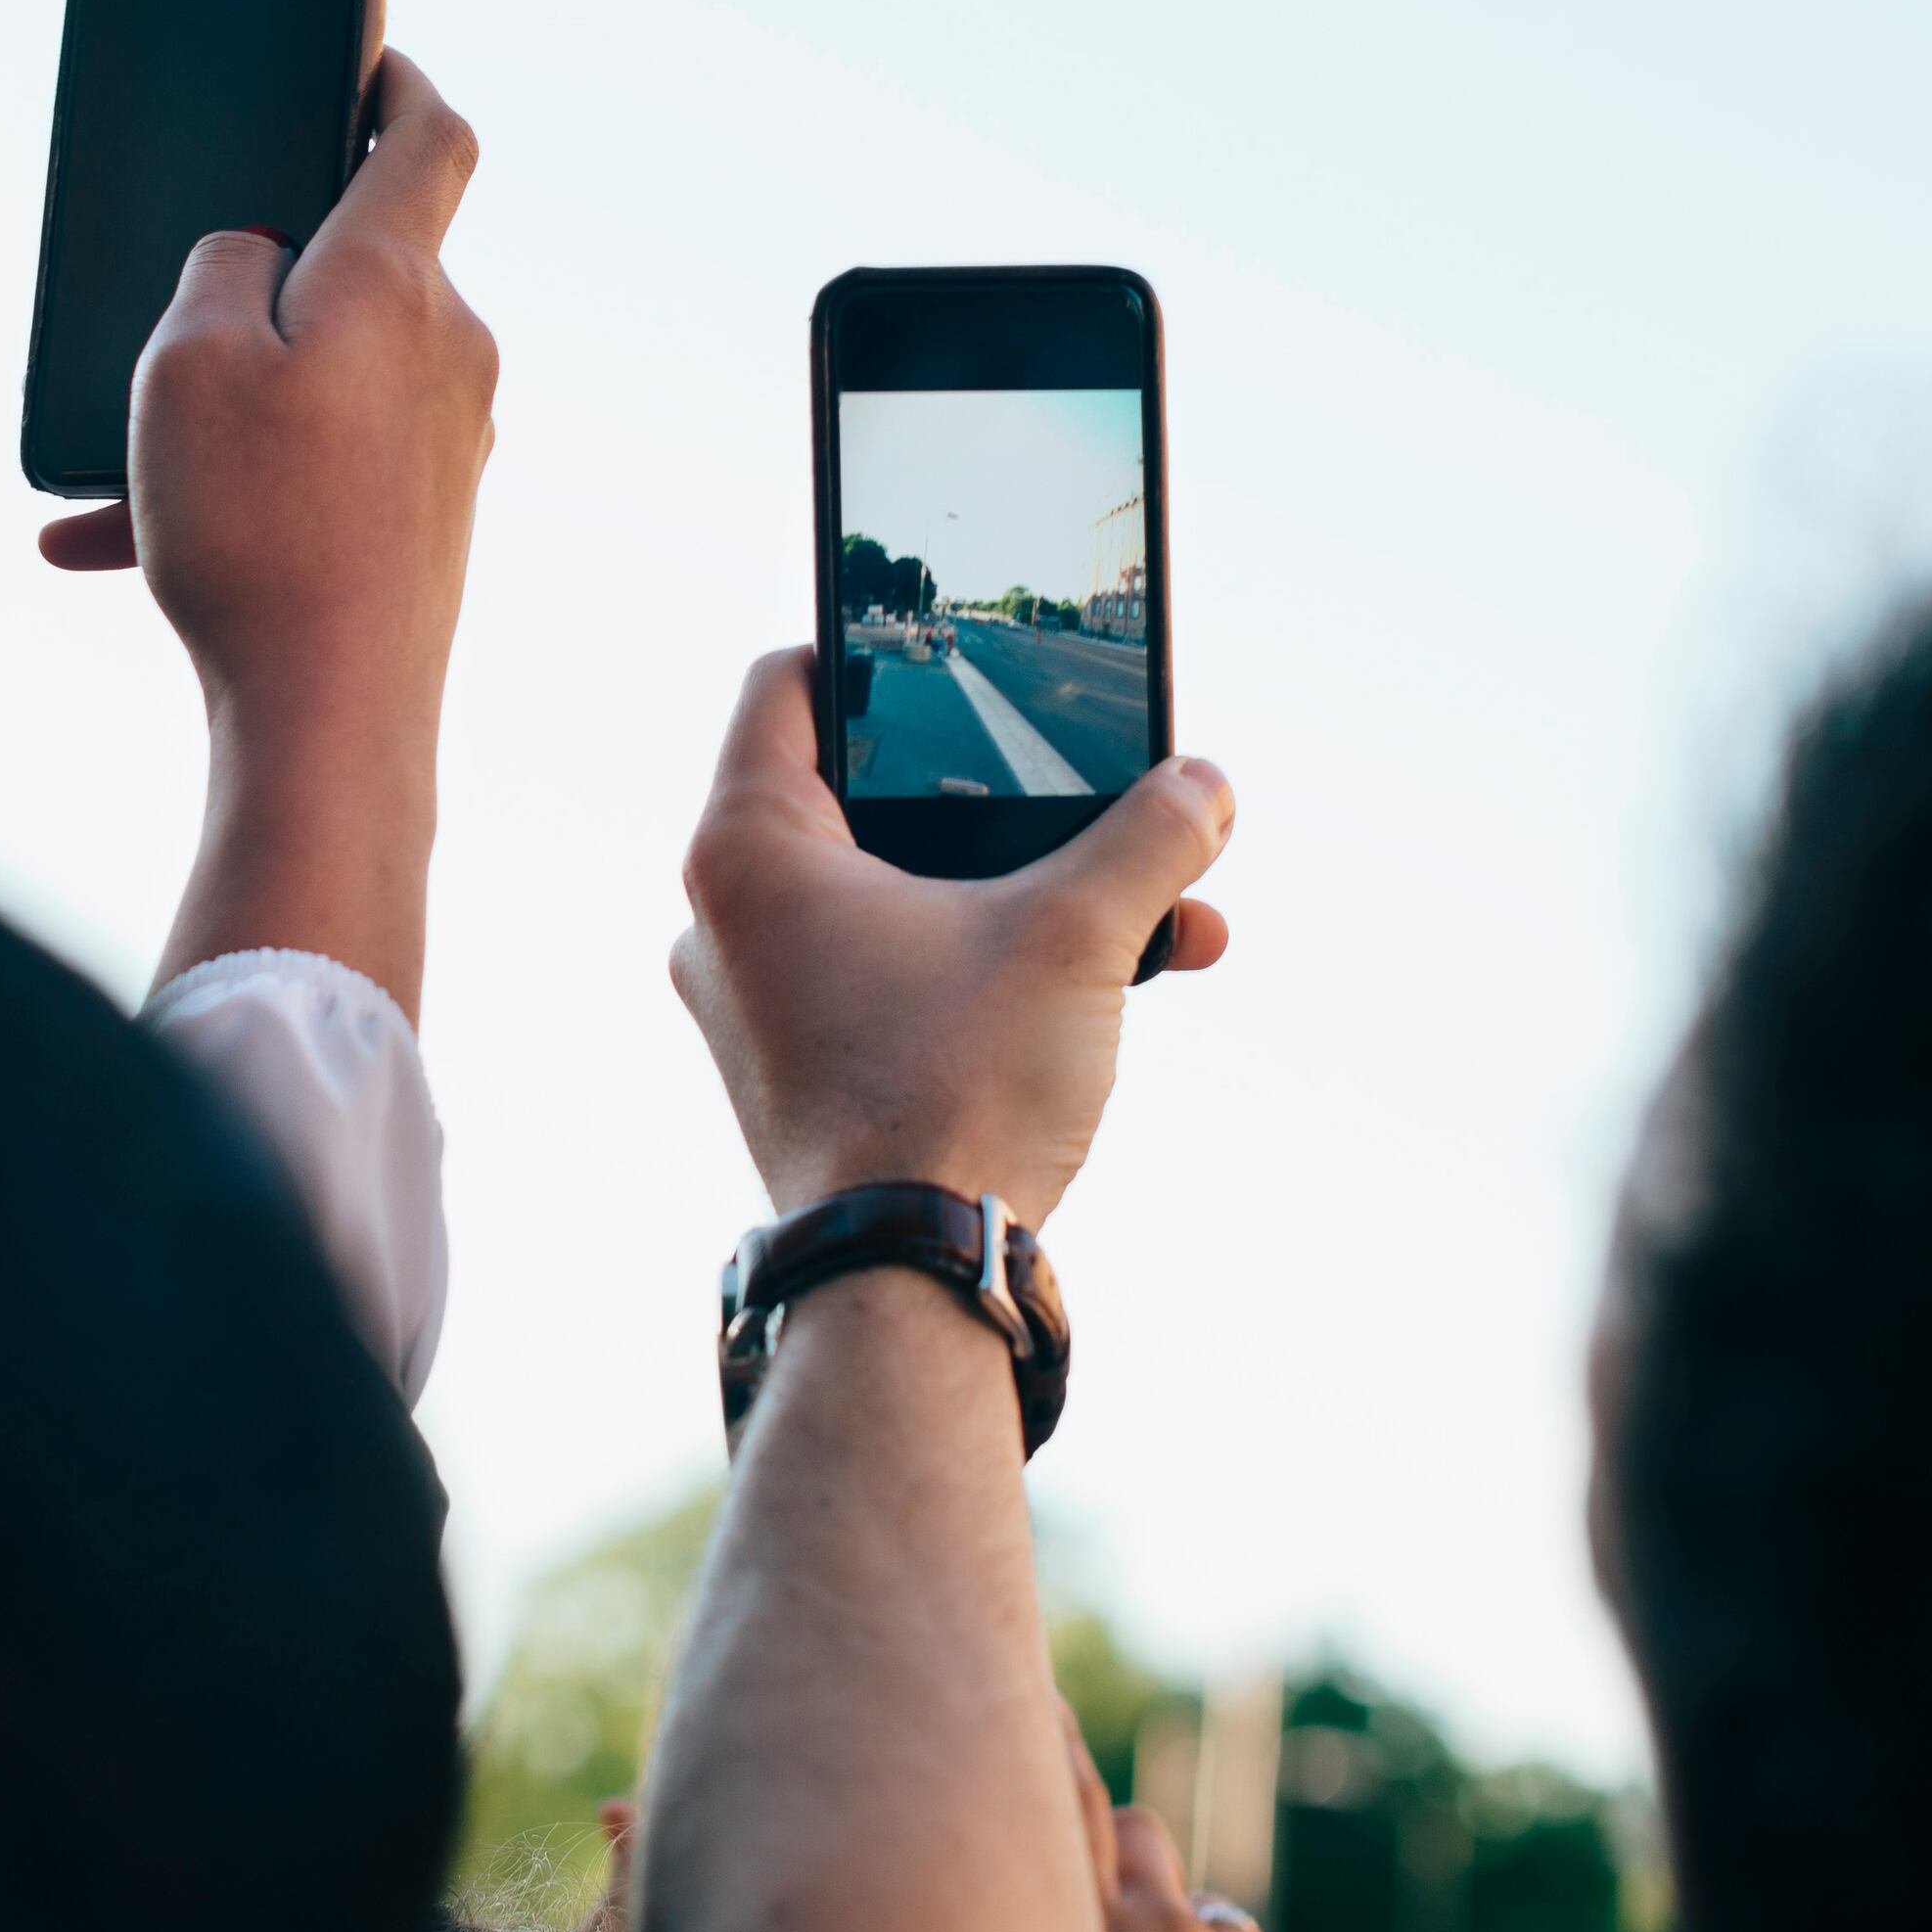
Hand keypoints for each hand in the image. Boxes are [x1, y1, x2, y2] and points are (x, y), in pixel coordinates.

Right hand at [44, 52, 495, 1012]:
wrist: (328, 722)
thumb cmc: (257, 529)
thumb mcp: (186, 359)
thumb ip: (217, 271)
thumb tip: (252, 260)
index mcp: (397, 279)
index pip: (428, 137)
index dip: (395, 79)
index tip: (364, 58)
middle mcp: (447, 350)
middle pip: (357, 269)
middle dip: (259, 276)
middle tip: (170, 292)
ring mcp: (445, 442)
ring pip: (316, 383)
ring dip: (215, 404)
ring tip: (107, 460)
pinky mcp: (424, 521)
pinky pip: (311, 471)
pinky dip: (222, 486)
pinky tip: (96, 540)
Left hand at [671, 649, 1231, 1222]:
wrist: (912, 1284)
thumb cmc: (957, 1094)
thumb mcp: (1078, 937)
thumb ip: (1152, 841)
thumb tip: (1206, 786)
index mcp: (750, 847)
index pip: (793, 683)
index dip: (881, 648)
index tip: (966, 659)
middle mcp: (726, 916)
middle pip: (867, 796)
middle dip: (1008, 802)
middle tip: (1093, 797)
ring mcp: (757, 999)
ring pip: (900, 898)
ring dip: (1026, 895)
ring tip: (1148, 912)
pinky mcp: (800, 1066)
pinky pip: (896, 975)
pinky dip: (989, 965)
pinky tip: (1113, 982)